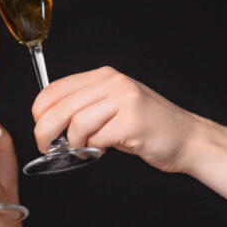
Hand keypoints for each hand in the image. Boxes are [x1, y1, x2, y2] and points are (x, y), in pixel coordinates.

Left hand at [32, 66, 201, 173]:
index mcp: (104, 76)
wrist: (187, 137)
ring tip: (85, 149)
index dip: (39, 111)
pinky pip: (97, 138)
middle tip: (46, 146)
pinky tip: (101, 150)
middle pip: (60, 106)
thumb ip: (85, 105)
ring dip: (74, 144)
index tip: (39, 126)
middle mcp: (113, 83)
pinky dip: (93, 149)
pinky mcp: (133, 121)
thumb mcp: (113, 104)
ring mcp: (124, 100)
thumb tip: (49, 119)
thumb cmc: (148, 125)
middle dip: (45, 131)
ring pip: (76, 123)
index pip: (55, 88)